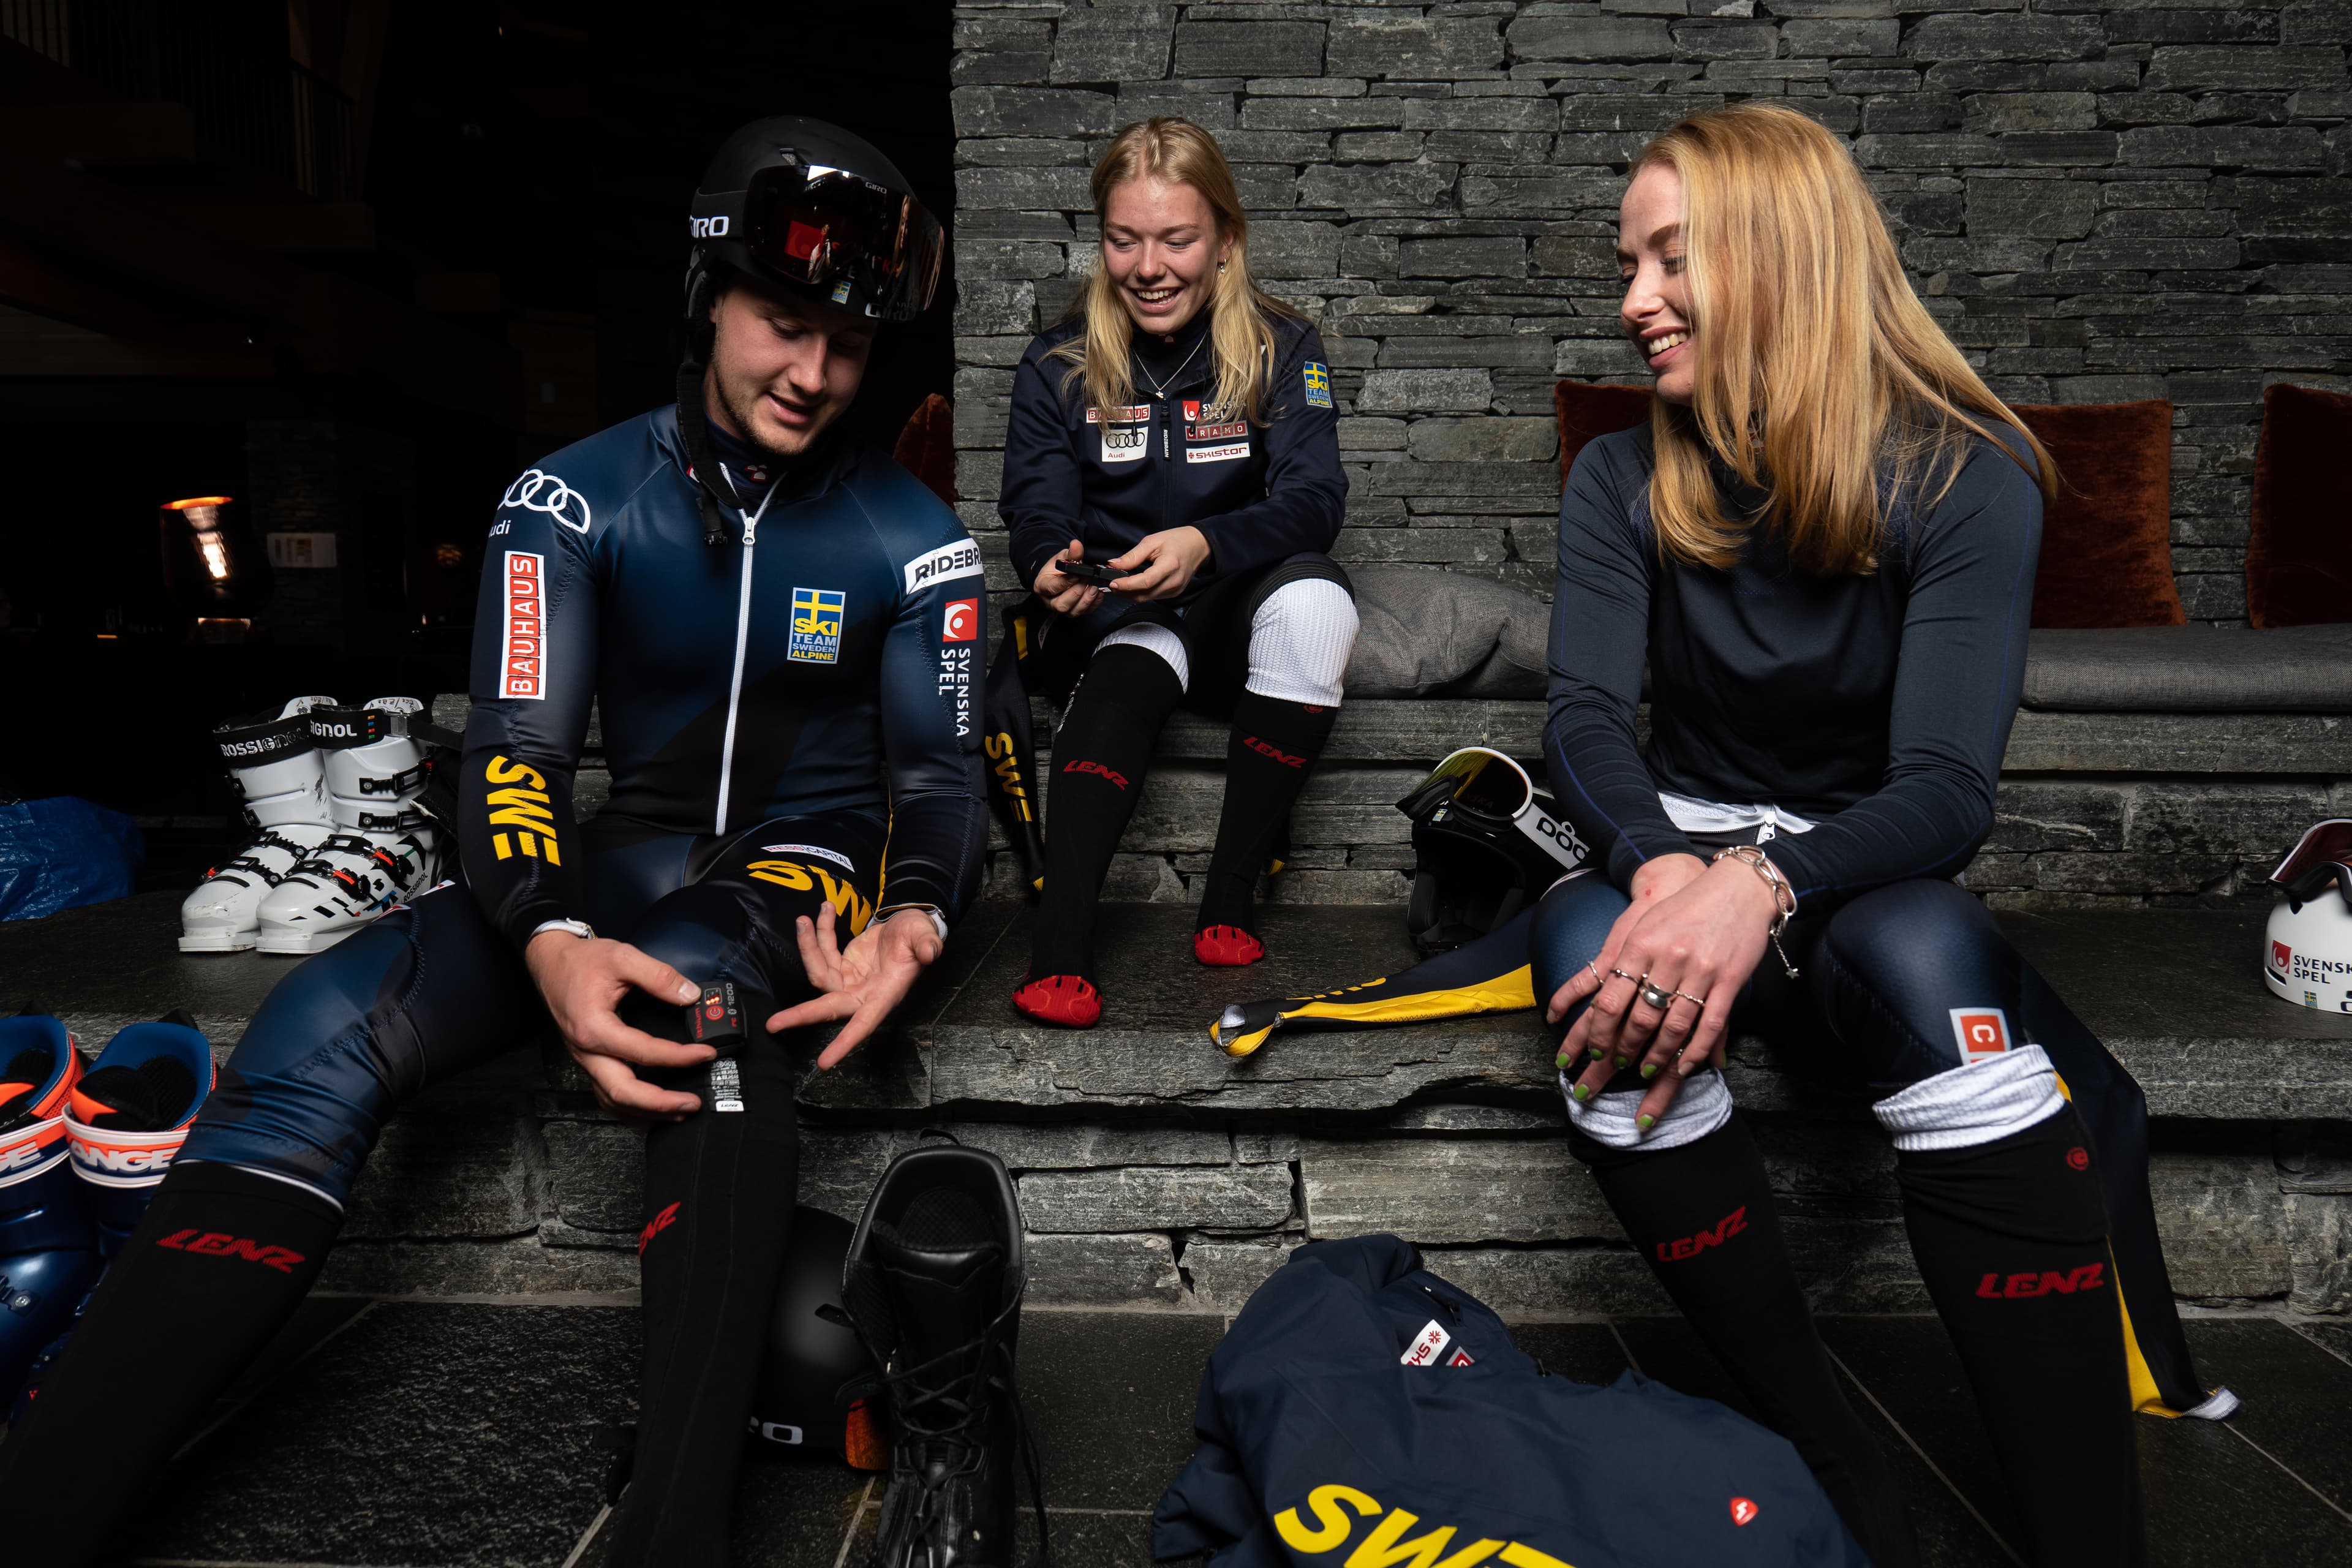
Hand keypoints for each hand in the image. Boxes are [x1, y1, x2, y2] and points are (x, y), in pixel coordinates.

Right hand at [526, 931, 710, 1121]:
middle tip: (692, 1103)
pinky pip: (607, 1094)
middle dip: (660, 1104)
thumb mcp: (622, 956)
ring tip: (678, 1112)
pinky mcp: (589, 1061)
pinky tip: (651, 1110)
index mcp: (594, 1028)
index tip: (705, 1054)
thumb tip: (690, 995)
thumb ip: (658, 976)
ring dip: (646, 1112)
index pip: (644, 1053)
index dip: (679, 1057)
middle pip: (623, 1092)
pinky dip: (630, 1108)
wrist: (551, 963)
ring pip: (613, 1100)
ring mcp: (586, 1060)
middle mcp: (587, 1051)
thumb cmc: (580, 962)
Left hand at [769, 905, 944, 1068]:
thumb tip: (931, 951)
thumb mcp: (926, 936)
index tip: (824, 1062)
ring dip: (808, 946)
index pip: (863, 1024)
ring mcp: (849, 979)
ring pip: (818, 972)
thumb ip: (927, 944)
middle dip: (800, 1015)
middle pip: (827, 1008)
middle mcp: (862, 993)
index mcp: (884, 995)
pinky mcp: (841, 963)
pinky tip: (824, 911)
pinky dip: (819, 932)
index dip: (845, 1043)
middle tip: (772, 1024)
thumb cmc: (919, 936)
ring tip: (805, 920)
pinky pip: (822, 950)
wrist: (910, 924)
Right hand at [1034, 539, 1106, 617]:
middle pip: (1061, 605)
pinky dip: (1093, 604)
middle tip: (1086, 581)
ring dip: (1086, 600)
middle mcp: (1050, 600)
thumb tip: (1076, 544)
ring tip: (1093, 588)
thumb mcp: (1063, 556)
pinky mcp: (1073, 611)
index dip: (1066, 582)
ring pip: (1073, 612)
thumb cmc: (1058, 567)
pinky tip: (1098, 594)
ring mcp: (1062, 608)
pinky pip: (1084, 613)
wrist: (1061, 574)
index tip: (1077, 575)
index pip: (1052, 588)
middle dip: (1077, 593)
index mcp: (1042, 585)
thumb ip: (1071, 553)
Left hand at [1107, 525, 1209, 601]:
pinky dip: (1140, 593)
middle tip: (1110, 583)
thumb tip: (1113, 564)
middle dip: (1124, 591)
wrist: (1198, 546)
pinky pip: (1153, 597)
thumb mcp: (1152, 541)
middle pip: (1144, 594)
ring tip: (1119, 584)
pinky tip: (1132, 586)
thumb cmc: (1177, 540)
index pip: (1146, 581)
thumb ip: (1132, 555)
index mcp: (1170, 565)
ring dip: (1130, 594)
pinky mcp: (1174, 593)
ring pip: (1147, 598)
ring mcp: (1175, 589)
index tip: (1112, 582)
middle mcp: (1174, 581)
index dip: (1127, 584)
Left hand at [1545, 853, 1776, 1128]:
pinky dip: (1695, 1050)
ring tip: (1643, 1074)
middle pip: (1638, 1020)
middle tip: (1612, 1072)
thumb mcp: (1644, 926)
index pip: (1610, 1001)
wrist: (1737, 887)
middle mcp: (1666, 959)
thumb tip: (1593, 997)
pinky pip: (1710, 1024)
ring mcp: (1700, 970)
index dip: (1598, 1034)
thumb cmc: (1684, 908)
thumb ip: (1621, 961)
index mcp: (1639, 946)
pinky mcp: (1729, 979)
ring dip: (1656, 1057)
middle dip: (1622, 1053)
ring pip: (1673, 1028)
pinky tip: (1684, 1067)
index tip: (1591, 1054)